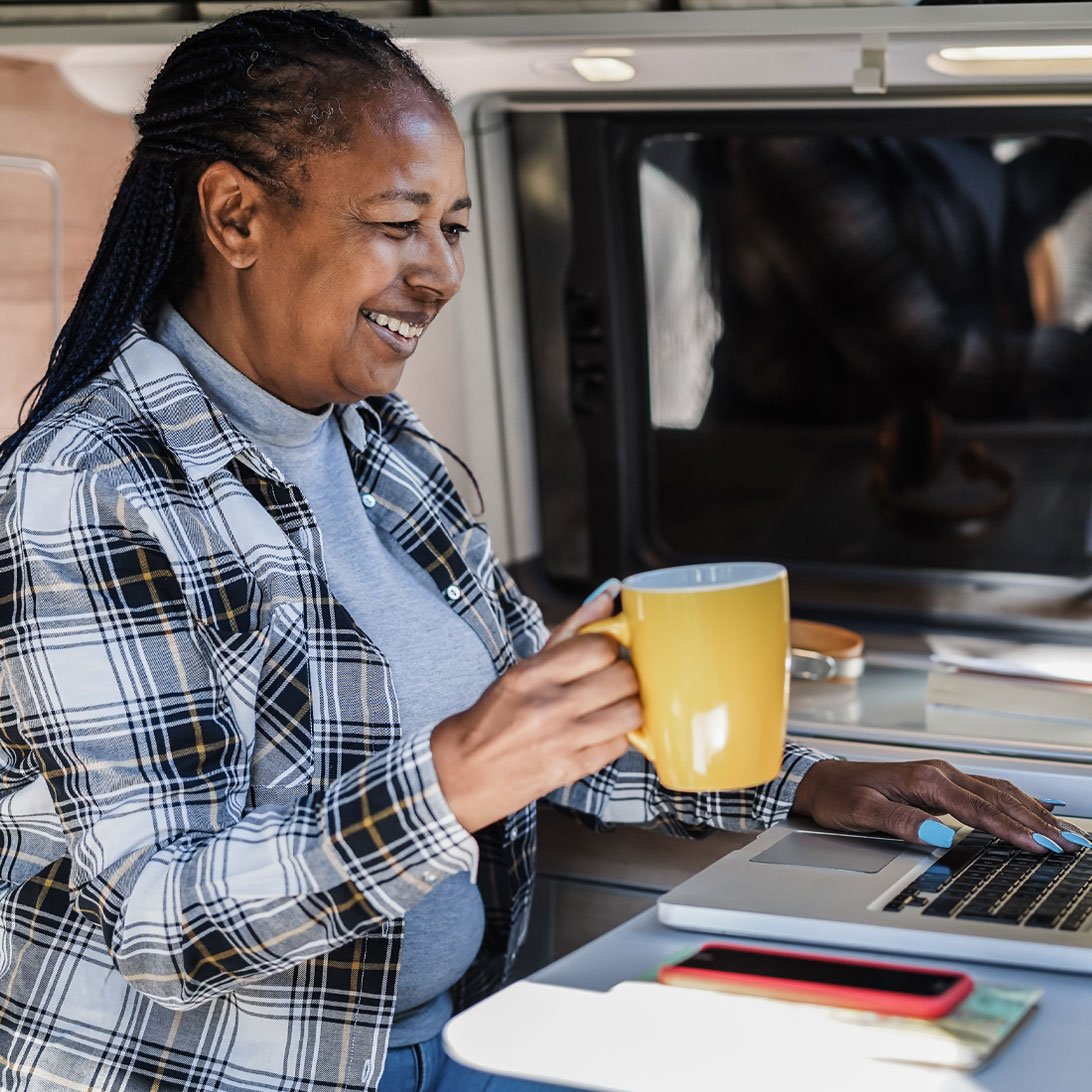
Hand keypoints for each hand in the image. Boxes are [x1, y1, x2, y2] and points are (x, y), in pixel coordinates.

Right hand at [430, 586, 637, 831]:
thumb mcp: (524, 668)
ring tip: (614, 706)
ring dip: (628, 707)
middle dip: (625, 676)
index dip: (611, 648)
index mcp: (533, 674)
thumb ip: (569, 632)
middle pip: (623, 678)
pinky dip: (618, 735)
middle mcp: (548, 705)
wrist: (465, 771)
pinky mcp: (573, 769)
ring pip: (631, 712)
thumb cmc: (496, 715)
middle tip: (613, 681)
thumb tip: (608, 595)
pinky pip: (620, 745)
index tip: (606, 655)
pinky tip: (604, 731)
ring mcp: (563, 740)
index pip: (600, 646)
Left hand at [792, 758, 1089, 853]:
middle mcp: (938, 773)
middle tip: (1069, 845)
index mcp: (924, 779)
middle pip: (997, 798)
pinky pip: (986, 792)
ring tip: (1062, 833)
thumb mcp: (862, 812)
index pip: (978, 808)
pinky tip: (1030, 812)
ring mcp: (940, 776)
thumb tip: (939, 834)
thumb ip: (901, 822)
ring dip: (1031, 812)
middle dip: (1035, 822)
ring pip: (997, 792)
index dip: (1011, 829)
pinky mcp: (938, 783)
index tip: (1038, 846)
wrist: (819, 780)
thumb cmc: (838, 795)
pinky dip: (1014, 803)